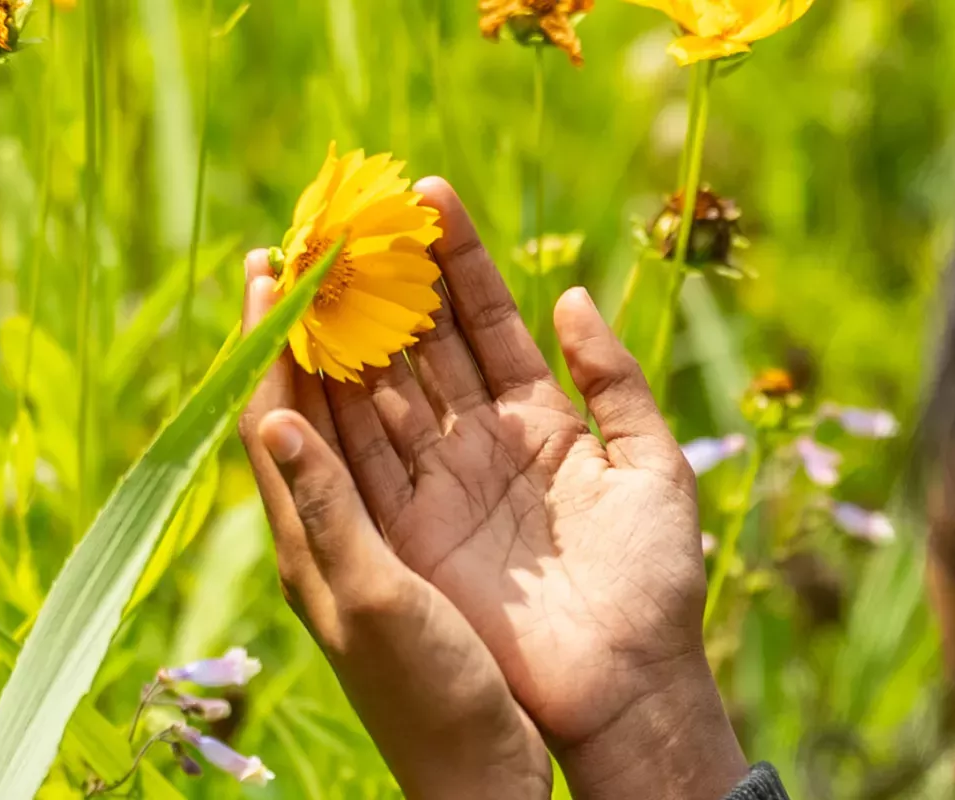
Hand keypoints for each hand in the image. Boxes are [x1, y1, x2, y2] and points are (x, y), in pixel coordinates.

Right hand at [238, 178, 742, 799]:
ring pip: (376, 388)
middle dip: (382, 279)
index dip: (458, 258)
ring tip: (306, 257)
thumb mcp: (651, 465)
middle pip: (417, 344)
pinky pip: (355, 456)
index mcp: (538, 419)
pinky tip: (299, 346)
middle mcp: (475, 442)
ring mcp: (435, 484)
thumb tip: (571, 296)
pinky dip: (323, 402)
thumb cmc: (655, 580)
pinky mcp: (404, 531)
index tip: (427, 192)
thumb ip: (615, 380)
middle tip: (343, 211)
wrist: (628, 682)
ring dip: (340, 326)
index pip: (485, 318)